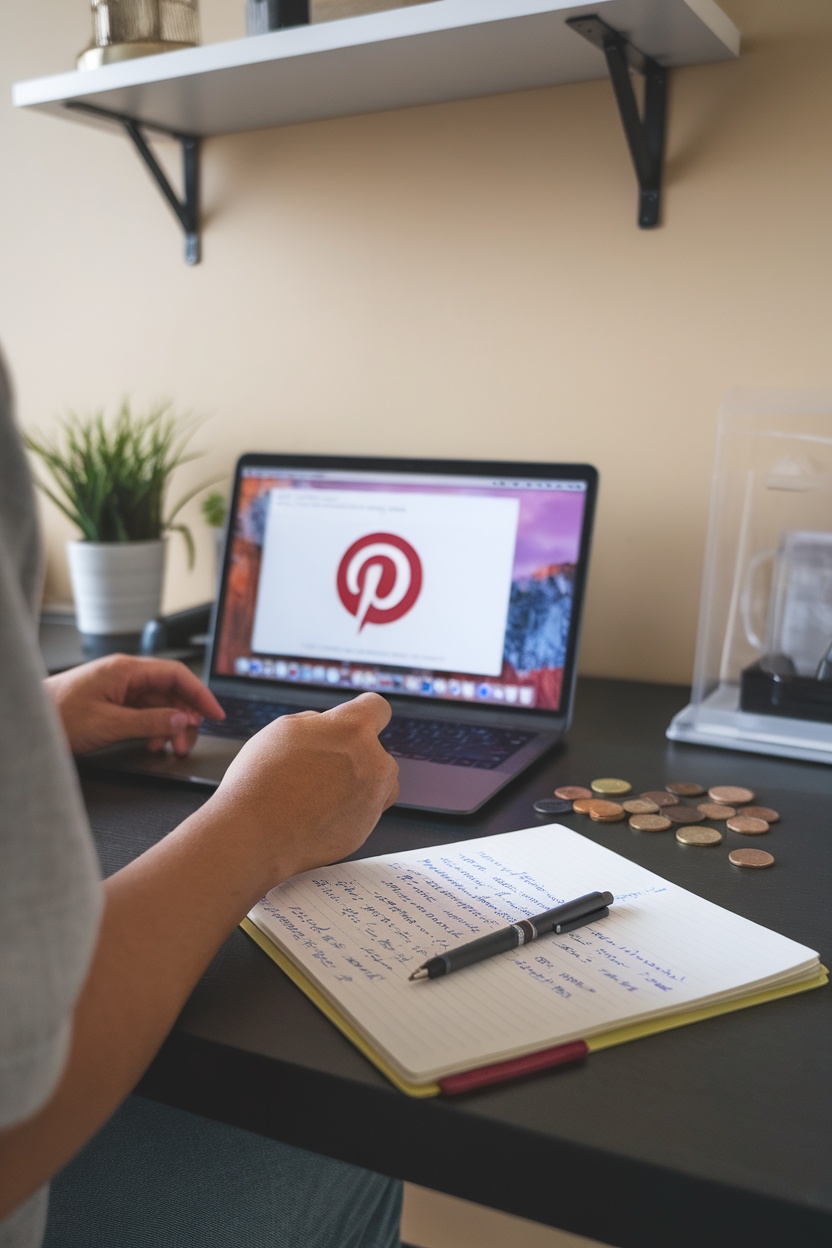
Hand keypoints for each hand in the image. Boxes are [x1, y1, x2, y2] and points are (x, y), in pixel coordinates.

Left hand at [44, 654, 224, 754]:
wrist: (28, 720)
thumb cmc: (58, 716)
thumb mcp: (109, 724)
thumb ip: (150, 721)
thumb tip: (183, 720)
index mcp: (126, 670)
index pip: (177, 675)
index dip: (201, 694)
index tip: (216, 714)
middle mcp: (125, 675)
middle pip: (171, 691)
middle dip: (185, 717)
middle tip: (187, 743)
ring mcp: (118, 688)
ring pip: (159, 704)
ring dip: (170, 726)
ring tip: (170, 748)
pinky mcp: (112, 702)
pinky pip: (144, 712)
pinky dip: (154, 728)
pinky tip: (151, 743)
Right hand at [208, 692, 399, 886]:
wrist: (253, 835)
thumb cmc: (261, 780)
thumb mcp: (285, 729)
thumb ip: (320, 723)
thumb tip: (331, 727)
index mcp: (352, 730)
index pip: (378, 707)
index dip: (363, 713)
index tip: (354, 723)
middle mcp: (373, 763)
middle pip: (379, 752)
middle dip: (358, 757)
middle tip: (321, 769)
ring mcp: (373, 800)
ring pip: (380, 785)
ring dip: (362, 785)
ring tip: (321, 794)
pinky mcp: (365, 830)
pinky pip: (365, 814)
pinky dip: (348, 813)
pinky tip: (318, 816)